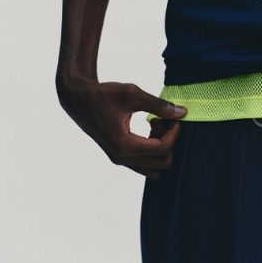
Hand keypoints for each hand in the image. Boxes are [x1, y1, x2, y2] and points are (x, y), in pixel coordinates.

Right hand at [56, 74, 186, 178]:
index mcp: (124, 145)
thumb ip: (159, 105)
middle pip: (163, 163)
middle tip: (163, 120)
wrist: (79, 99)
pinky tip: (148, 129)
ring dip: (161, 148)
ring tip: (155, 124)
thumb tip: (183, 113)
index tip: (173, 115)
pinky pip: (145, 164)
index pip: (163, 149)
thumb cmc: (104, 94)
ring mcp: (119, 160)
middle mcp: (121, 158)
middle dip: (169, 141)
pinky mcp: (118, 157)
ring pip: (154, 168)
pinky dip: (153, 151)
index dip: (175, 132)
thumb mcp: (133, 94)